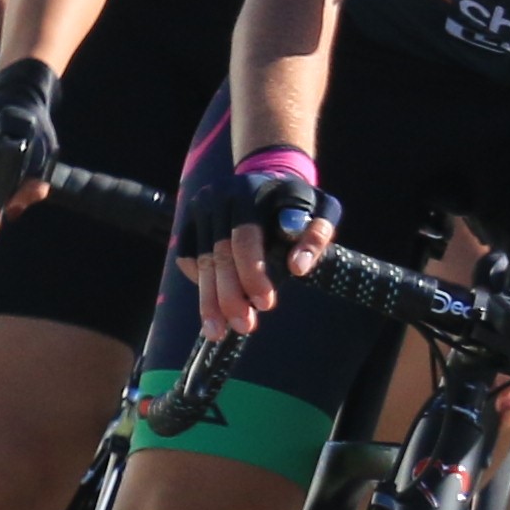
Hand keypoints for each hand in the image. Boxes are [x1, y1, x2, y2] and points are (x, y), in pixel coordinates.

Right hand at [172, 149, 332, 336]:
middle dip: (229, 296)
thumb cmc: (298, 202)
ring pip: (200, 262)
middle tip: (244, 327)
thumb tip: (299, 268)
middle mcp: (217, 198)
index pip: (244, 239)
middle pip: (217, 255)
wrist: (267, 178)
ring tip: (217, 331)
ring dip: (209, 300)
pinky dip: (200, 283)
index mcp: (249, 193)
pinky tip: (213, 305)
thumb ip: (316, 236)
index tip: (266, 305)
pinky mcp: (188, 223)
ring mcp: (198, 209)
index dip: (253, 274)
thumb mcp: (320, 210)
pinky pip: (188, 259)